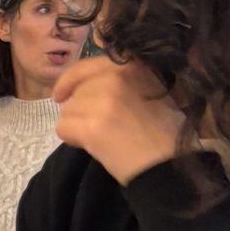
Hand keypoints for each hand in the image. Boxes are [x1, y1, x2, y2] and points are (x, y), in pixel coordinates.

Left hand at [51, 57, 180, 184]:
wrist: (168, 165)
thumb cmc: (165, 133)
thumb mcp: (151, 90)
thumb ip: (122, 81)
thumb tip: (86, 86)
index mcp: (133, 66)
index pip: (86, 66)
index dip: (70, 81)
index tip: (61, 95)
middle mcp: (117, 77)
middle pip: (77, 91)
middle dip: (80, 109)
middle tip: (97, 126)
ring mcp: (103, 101)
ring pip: (68, 110)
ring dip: (77, 125)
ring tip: (100, 137)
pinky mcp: (92, 127)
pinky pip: (63, 127)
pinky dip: (71, 138)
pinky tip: (91, 145)